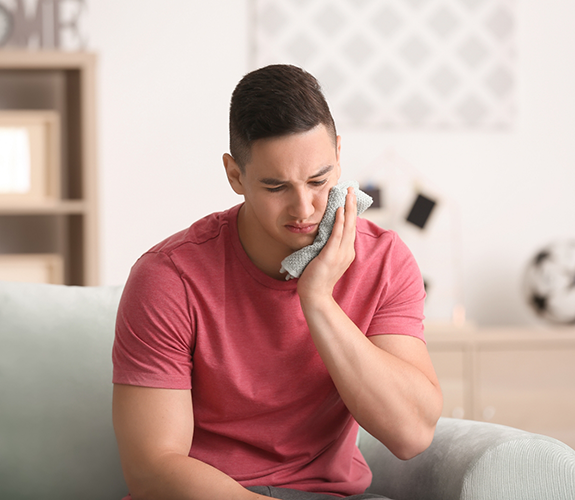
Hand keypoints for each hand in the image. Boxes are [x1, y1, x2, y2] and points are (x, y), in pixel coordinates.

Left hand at [297, 187, 356, 301]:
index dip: (350, 212)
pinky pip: (336, 235)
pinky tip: (339, 210)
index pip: (350, 228)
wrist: (315, 296)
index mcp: (346, 251)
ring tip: (348, 193)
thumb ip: (326, 246)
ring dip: (348, 208)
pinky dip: (339, 222)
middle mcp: (347, 251)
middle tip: (351, 188)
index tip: (349, 197)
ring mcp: (340, 254)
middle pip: (352, 223)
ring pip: (347, 226)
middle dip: (352, 205)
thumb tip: (322, 233)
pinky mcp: (331, 256)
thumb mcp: (324, 258)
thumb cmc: (316, 278)